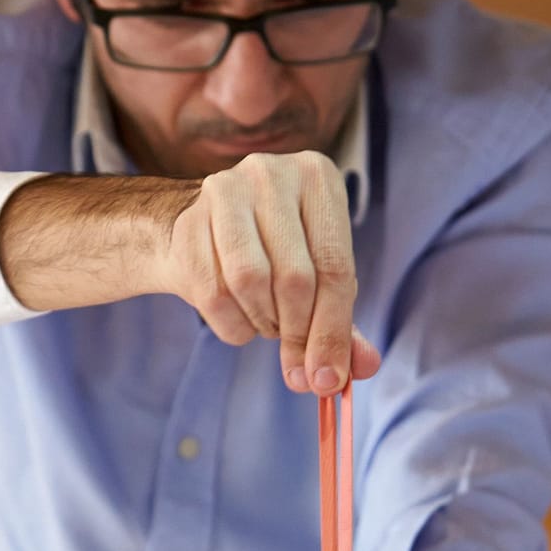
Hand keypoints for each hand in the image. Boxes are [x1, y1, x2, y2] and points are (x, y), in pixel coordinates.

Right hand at [162, 150, 380, 394]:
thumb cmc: (269, 252)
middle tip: (294, 359)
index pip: (335, 266)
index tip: (327, 377)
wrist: (190, 233)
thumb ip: (342, 323)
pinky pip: (212, 293)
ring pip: (251, 282)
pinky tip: (238, 318)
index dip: (332, 331)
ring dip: (262, 322)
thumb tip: (363, 368)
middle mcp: (271, 173)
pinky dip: (231, 325)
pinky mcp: (187, 220)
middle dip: (297, 333)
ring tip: (266, 323)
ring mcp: (224, 191)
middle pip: (295, 277)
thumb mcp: (315, 277)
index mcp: (317, 177)